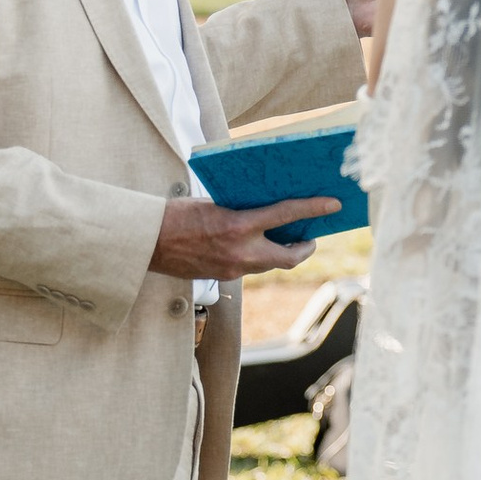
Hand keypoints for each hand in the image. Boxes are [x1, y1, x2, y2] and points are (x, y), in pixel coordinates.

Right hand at [151, 195, 339, 279]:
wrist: (148, 242)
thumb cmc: (176, 214)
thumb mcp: (213, 202)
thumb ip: (240, 208)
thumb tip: (265, 208)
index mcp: (239, 225)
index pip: (287, 214)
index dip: (314, 209)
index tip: (333, 205)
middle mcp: (241, 252)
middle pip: (289, 257)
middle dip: (304, 248)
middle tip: (311, 238)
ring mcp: (233, 268)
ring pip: (270, 264)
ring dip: (281, 254)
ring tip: (286, 240)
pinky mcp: (224, 277)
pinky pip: (250, 267)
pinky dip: (257, 256)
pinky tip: (255, 246)